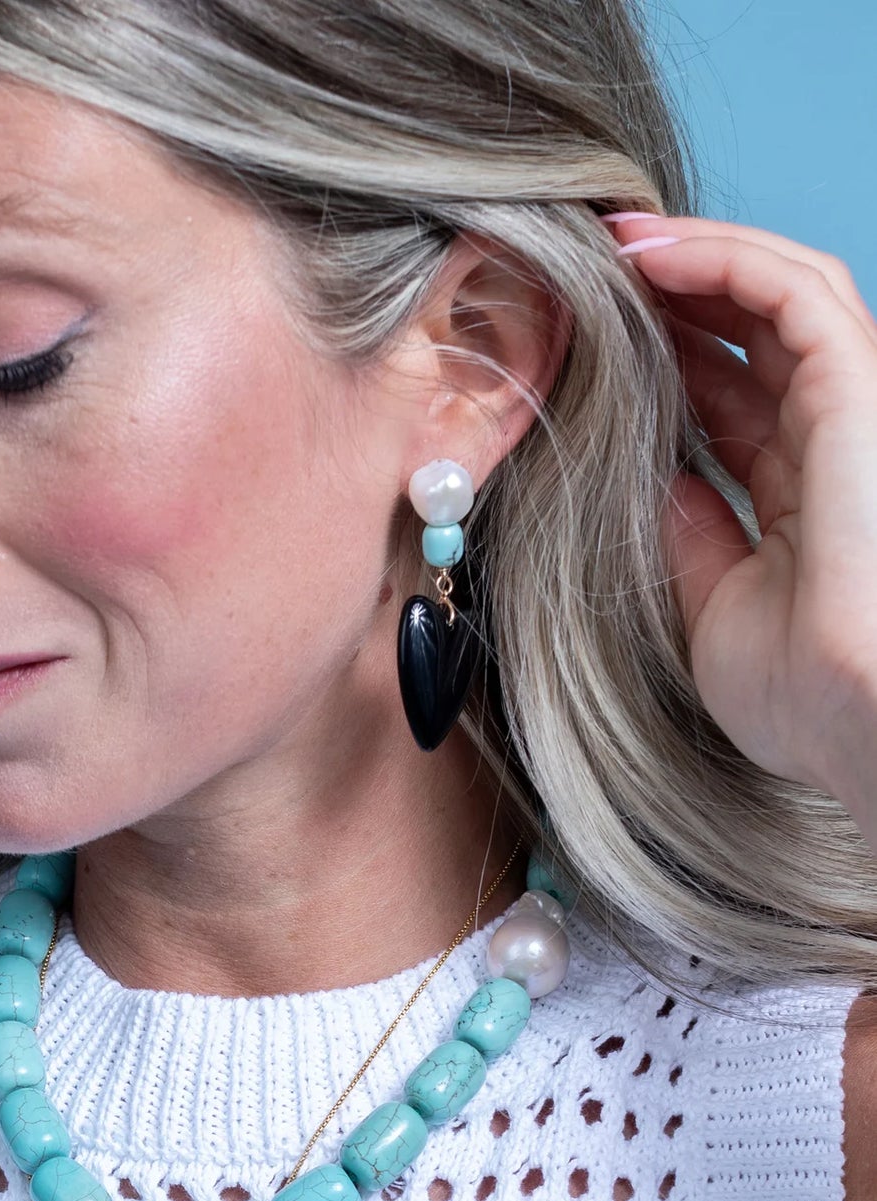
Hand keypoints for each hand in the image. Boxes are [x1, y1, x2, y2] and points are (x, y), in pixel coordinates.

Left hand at [602, 212, 876, 816]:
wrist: (863, 724)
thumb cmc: (807, 695)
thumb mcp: (713, 606)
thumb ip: (687, 533)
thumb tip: (647, 475)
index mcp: (806, 495)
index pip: (734, 398)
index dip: (665, 357)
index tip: (589, 338)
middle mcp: (836, 441)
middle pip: (752, 335)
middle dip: (672, 292)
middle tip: (587, 268)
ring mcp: (855, 410)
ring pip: (776, 293)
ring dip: (690, 256)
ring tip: (609, 242)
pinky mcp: (862, 389)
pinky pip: (793, 292)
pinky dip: (721, 258)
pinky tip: (647, 253)